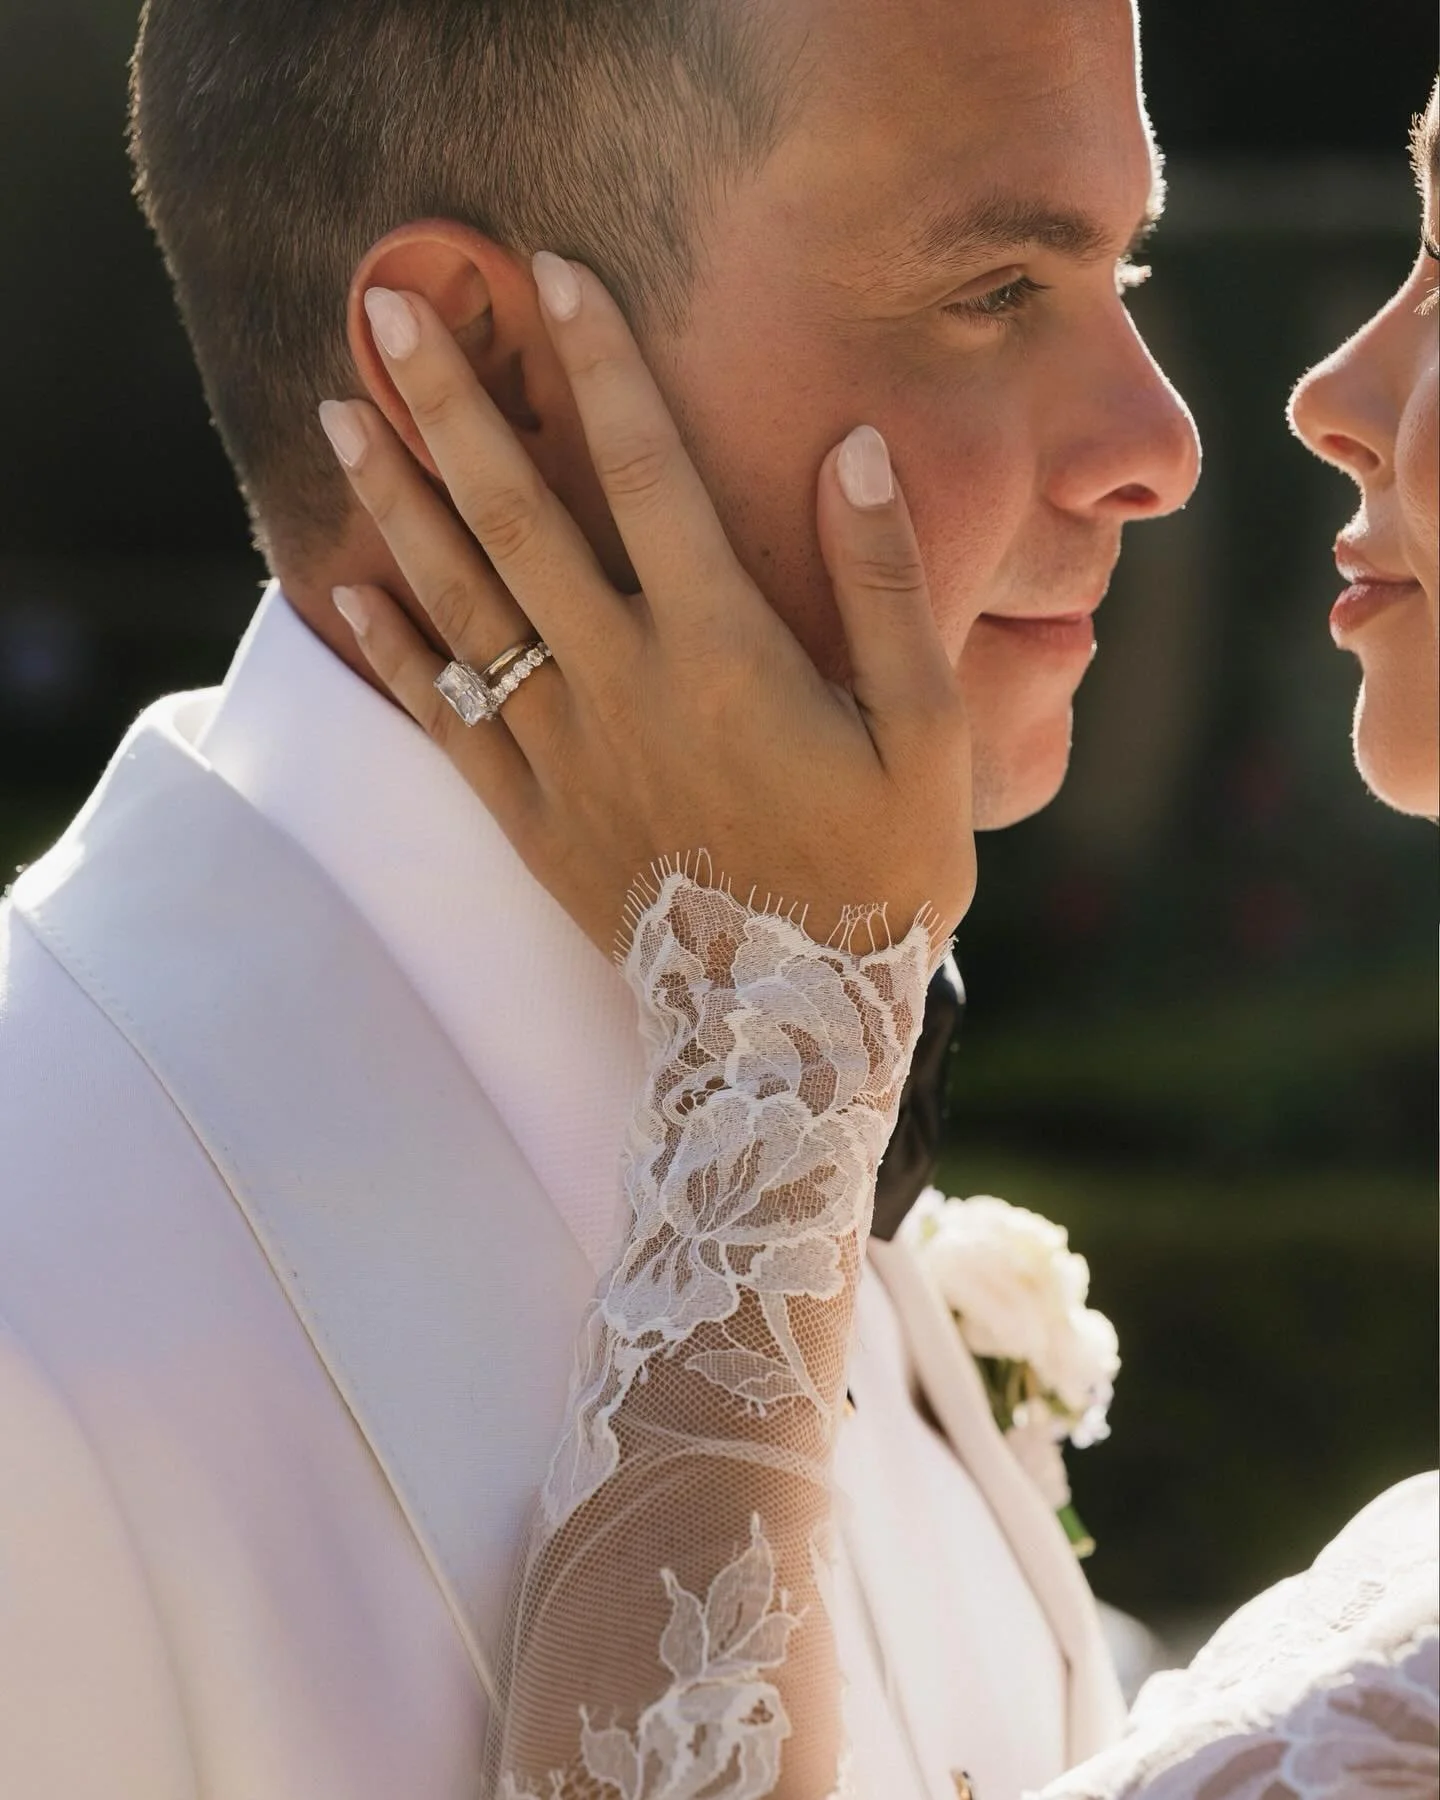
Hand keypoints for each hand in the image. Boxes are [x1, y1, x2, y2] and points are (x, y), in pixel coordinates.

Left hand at [319, 256, 974, 956]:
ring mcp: (564, 755)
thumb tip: (852, 452)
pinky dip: (394, 653)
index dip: (601, 366)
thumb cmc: (877, 872)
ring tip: (341, 416)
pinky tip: (350, 587)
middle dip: (453, 406)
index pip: (650, 475)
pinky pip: (444, 724)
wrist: (791, 1025)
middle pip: (520, 521)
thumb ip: (884, 588)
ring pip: (463, 608)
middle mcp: (624, 687)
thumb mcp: (924, 733)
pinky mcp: (532, 820)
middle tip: (388, 310)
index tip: (553, 273)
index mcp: (723, 653)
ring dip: (401, 504)